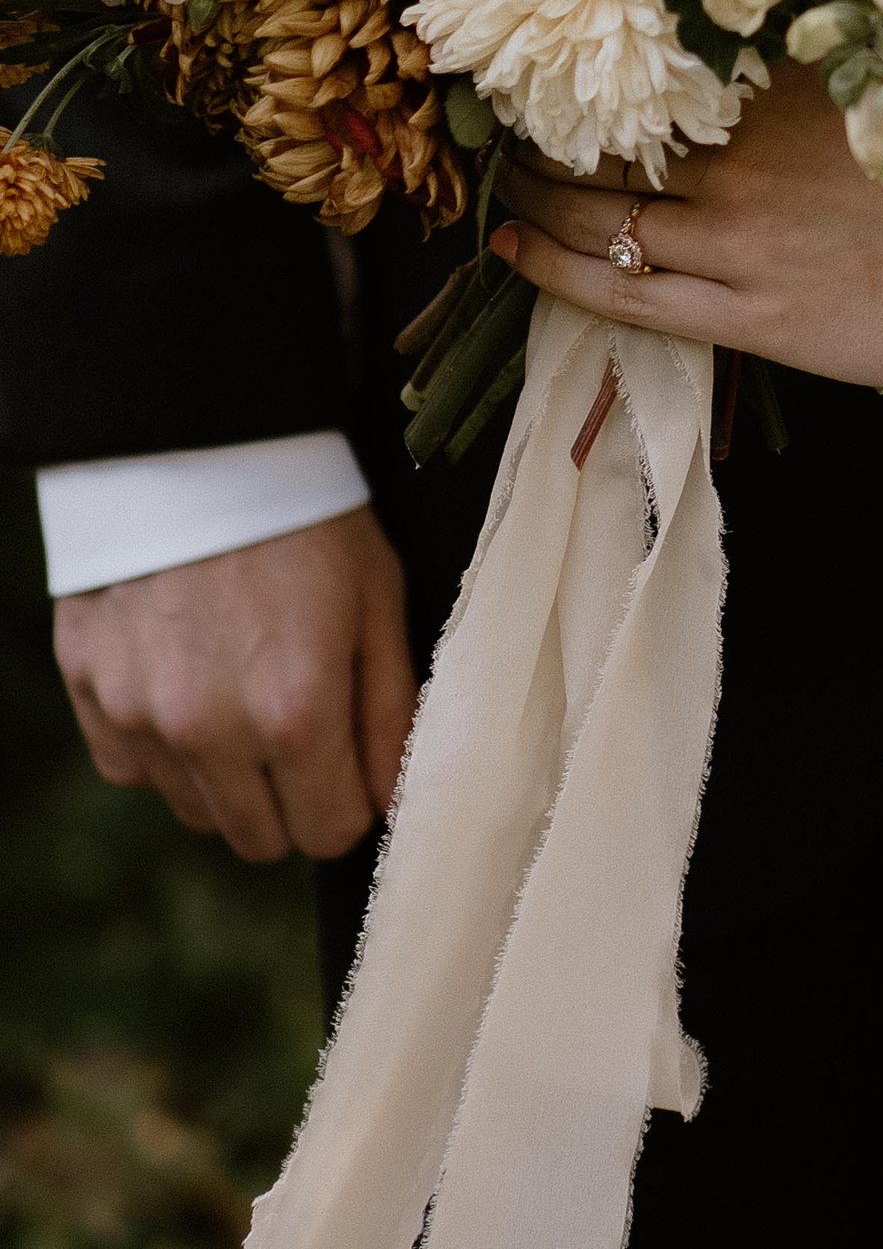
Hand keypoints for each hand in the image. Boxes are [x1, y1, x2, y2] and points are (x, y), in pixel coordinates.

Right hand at [55, 507, 415, 864]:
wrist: (196, 443)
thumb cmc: (304, 517)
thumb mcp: (378, 596)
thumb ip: (390, 707)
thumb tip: (391, 793)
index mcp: (295, 712)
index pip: (329, 831)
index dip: (350, 802)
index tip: (352, 762)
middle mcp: (211, 732)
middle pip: (259, 839)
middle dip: (292, 801)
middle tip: (302, 730)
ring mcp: (141, 719)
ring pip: (195, 812)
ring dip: (227, 778)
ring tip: (244, 692)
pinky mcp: (92, 697)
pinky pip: (134, 768)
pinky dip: (165, 745)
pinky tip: (188, 676)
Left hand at [495, 72, 882, 392]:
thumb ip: (808, 63)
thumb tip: (738, 41)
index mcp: (783, 88)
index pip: (650, 76)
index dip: (584, 76)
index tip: (546, 68)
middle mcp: (751, 158)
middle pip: (609, 146)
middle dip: (543, 141)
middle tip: (504, 136)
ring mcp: (746, 243)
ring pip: (604, 220)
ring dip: (538, 205)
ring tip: (504, 197)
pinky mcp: (754, 317)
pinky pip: (630, 297)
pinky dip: (561, 273)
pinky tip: (519, 256)